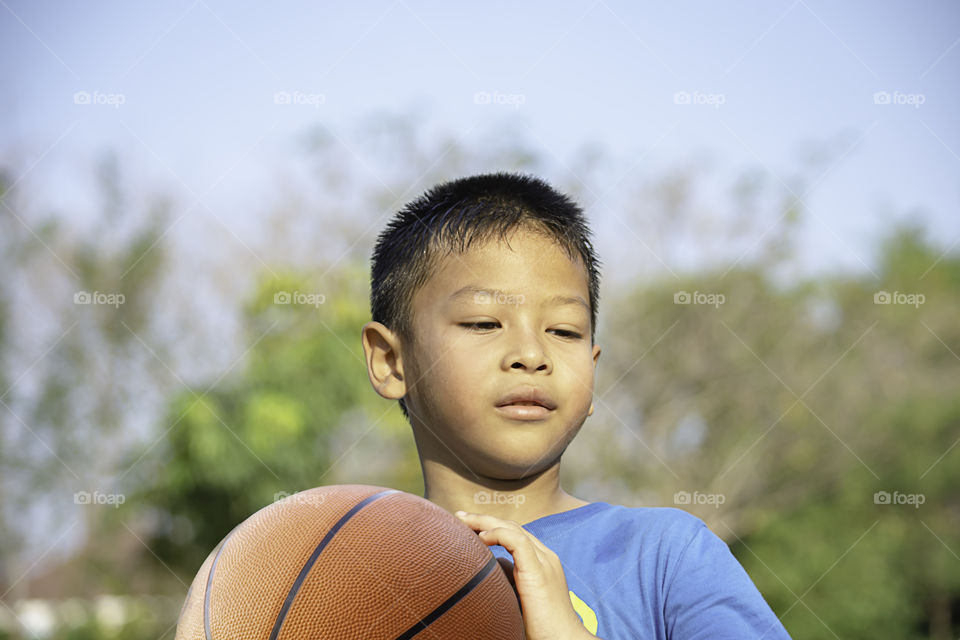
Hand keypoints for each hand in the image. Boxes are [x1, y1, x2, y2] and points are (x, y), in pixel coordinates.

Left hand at [455, 511, 596, 639]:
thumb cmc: (542, 627)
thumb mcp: (522, 598)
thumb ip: (510, 581)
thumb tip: (489, 573)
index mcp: (542, 562)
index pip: (515, 534)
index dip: (491, 526)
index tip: (467, 526)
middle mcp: (544, 557)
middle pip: (512, 526)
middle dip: (483, 519)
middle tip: (459, 516)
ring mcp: (544, 561)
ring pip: (513, 528)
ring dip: (485, 521)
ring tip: (463, 521)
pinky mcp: (539, 570)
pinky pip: (517, 541)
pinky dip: (497, 534)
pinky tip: (480, 538)